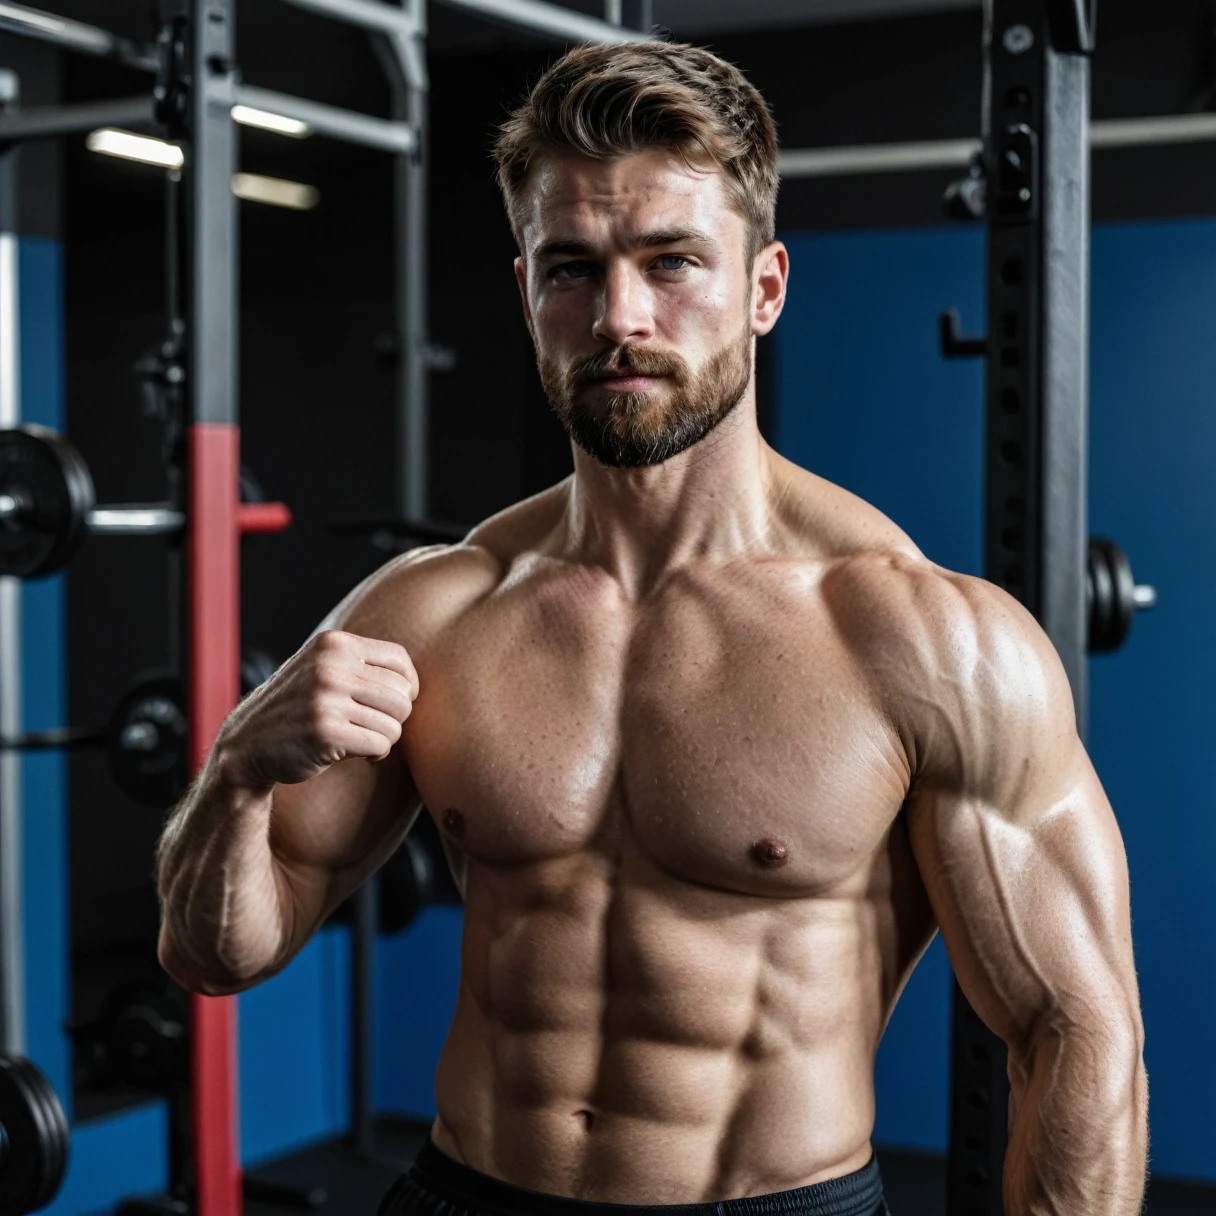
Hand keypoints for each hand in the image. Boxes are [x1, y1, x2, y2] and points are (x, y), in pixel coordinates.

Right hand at [216, 630, 418, 789]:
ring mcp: (326, 699)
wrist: (246, 743)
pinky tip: (353, 753)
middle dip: (395, 718)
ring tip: (361, 739)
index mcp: (334, 644)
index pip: (400, 660)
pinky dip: (375, 755)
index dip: (408, 686)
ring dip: (384, 738)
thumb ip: (362, 665)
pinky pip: (380, 745)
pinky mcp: (325, 733)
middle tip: (372, 726)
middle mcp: (331, 666)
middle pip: (402, 695)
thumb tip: (414, 683)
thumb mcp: (323, 669)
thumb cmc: (299, 708)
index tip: (394, 703)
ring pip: (395, 723)